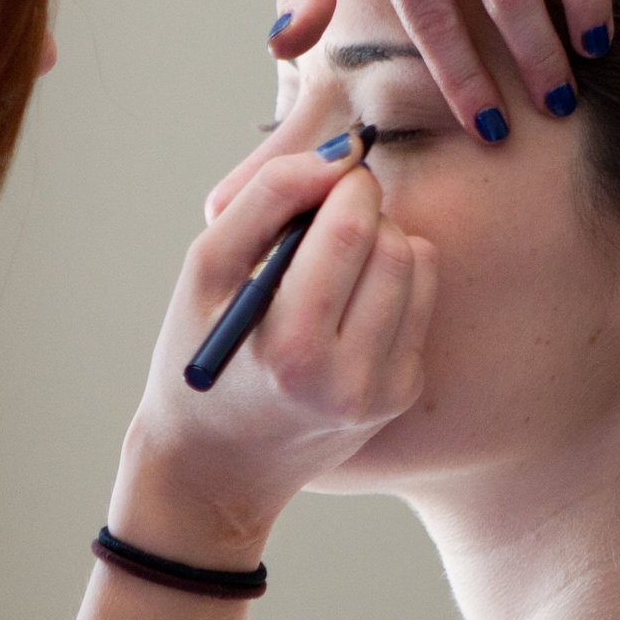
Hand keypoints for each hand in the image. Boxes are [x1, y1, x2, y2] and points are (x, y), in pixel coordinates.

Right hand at [114, 134, 435, 565]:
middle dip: (364, 211)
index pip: (352, 230)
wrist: (216, 466)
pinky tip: (345, 301)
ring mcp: (382, 392)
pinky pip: (420, 301)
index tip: (323, 175)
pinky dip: (389, 281)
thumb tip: (339, 153)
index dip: (344, 182)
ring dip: (383, 241)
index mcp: (293, 349)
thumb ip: (265, 202)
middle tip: (323, 215)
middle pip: (394, 245)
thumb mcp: (204, 273)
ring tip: (332, 260)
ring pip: (418, 266)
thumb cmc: (199, 358)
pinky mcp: (400, 394)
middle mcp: (348, 379)